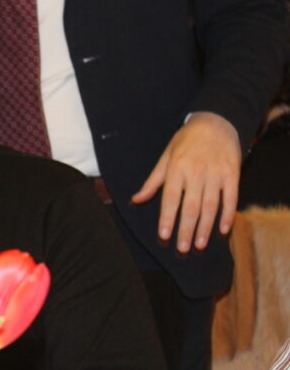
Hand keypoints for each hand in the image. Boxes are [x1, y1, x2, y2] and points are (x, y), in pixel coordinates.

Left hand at [131, 112, 240, 252]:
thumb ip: (152, 181)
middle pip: (191, 206)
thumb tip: (136, 199)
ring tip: (200, 244)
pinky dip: (227, 214)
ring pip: (211, 205)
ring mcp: (216, 173)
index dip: (167, 218)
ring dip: (205, 227)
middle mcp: (196, 172)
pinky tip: (223, 229)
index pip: (170, 198)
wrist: (216, 121)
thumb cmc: (186, 141)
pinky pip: (231, 197)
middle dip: (186, 229)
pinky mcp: (233, 173)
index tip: (164, 235)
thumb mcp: (165, 157)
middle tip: (183, 248)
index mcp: (177, 169)